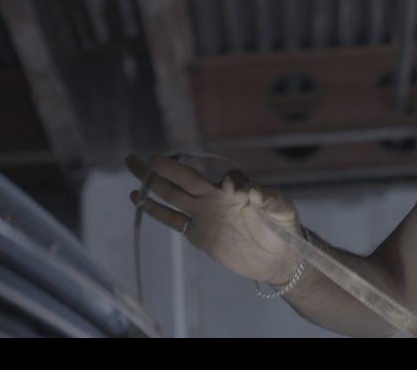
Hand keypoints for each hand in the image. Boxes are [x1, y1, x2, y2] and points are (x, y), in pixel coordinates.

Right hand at [126, 154, 303, 284]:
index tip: (237, 193)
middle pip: (187, 178)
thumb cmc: (283, 228)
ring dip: (153, 182)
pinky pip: (173, 220)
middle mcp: (216, 196)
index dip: (232, 183)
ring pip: (173, 194)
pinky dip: (155, 210)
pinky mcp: (198, 233)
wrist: (276, 257)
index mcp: (238, 188)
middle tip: (147, 157)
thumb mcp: (284, 211)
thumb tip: (254, 192)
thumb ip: (271, 200)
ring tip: (132, 164)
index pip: (229, 178)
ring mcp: (205, 213)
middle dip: (167, 167)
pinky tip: (137, 198)